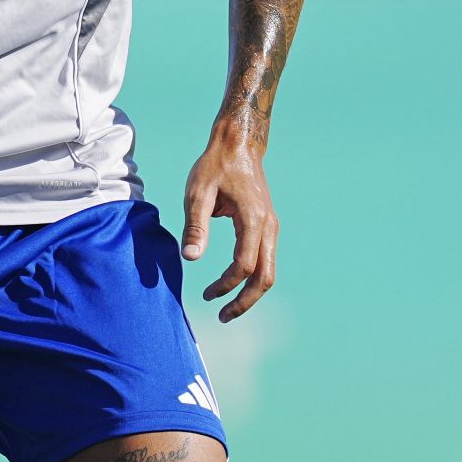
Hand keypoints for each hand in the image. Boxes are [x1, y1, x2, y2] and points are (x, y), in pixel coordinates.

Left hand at [181, 125, 277, 321]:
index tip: (205, 293)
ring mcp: (271, 226)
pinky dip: (252, 278)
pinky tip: (233, 284)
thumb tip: (190, 259)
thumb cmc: (214, 166)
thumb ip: (195, 226)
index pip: (243, 265)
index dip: (225, 285)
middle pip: (265, 277)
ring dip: (250, 293)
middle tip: (223, 316)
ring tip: (227, 308)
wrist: (238, 144)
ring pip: (269, 271)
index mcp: (253, 220)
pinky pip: (265, 260)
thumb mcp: (197, 194)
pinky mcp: (267, 226)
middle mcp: (268, 226)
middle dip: (246, 301)